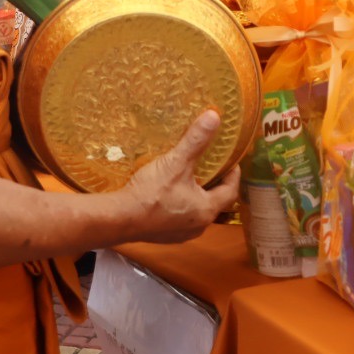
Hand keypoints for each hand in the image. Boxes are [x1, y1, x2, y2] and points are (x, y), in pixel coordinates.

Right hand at [116, 111, 240, 244]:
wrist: (120, 219)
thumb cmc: (152, 193)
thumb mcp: (176, 162)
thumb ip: (196, 140)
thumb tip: (214, 117)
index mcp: (207, 210)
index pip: (231, 191)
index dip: (233, 175)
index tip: (231, 161)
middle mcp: (198, 226)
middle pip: (214, 202)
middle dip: (214, 184)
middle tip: (211, 166)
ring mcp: (180, 234)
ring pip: (196, 212)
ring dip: (196, 196)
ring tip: (190, 177)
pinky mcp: (164, 236)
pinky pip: (179, 219)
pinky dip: (180, 205)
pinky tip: (169, 194)